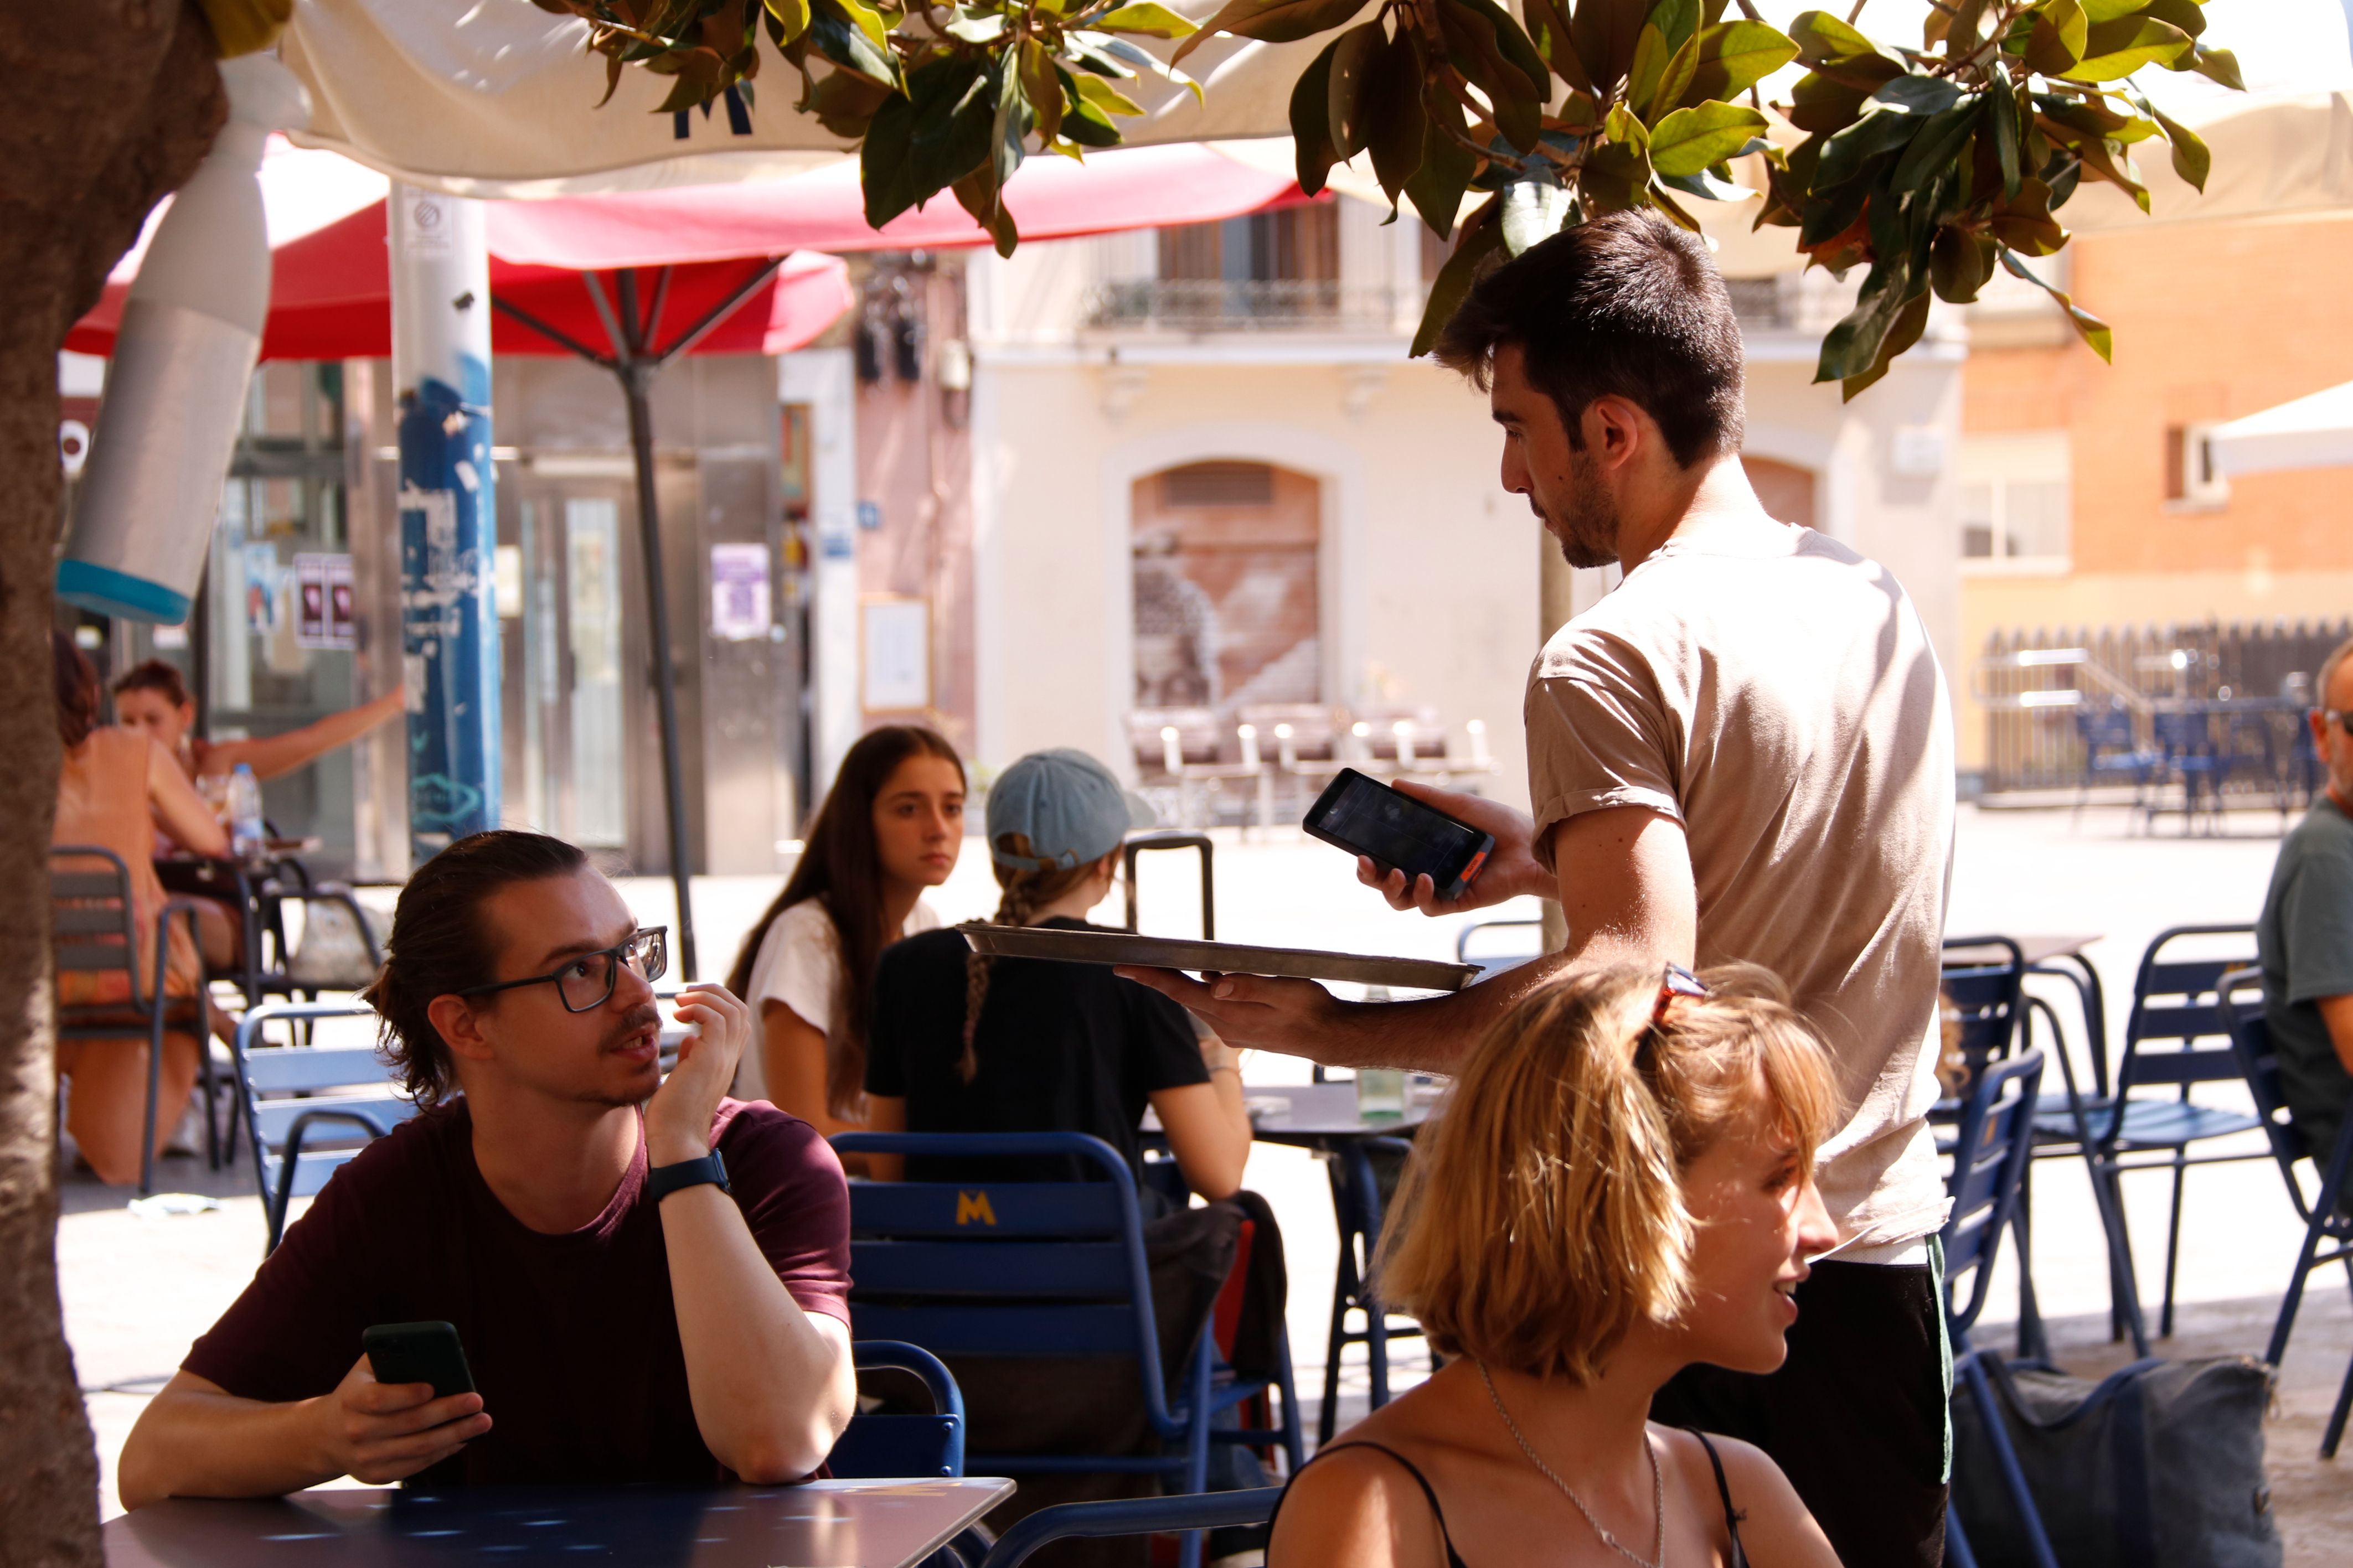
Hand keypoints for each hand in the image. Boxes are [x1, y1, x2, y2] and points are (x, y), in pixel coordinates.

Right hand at [315, 1354, 488, 1483]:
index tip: (433, 1387)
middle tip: (477, 1401)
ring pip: (418, 1447)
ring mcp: (366, 1457)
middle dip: (447, 1412)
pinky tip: (463, 1439)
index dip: (406, 1394)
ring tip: (482, 1421)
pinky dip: (442, 1452)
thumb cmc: (360, 1391)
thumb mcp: (367, 1368)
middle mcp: (356, 1431)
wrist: (328, 1435)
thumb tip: (435, 1351)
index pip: (379, 1399)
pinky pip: (416, 1465)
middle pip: (409, 1424)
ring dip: (455, 1435)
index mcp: (352, 1399)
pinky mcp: (377, 1475)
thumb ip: (394, 1354)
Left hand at [645, 983, 749, 1165]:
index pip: (736, 1022)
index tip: (687, 1006)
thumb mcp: (683, 1080)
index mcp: (724, 1063)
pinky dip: (699, 1008)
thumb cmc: (673, 1118)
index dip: (716, 1004)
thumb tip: (688, 1041)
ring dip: (706, 996)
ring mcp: (723, 1058)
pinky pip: (716, 1018)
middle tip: (686, 994)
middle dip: (714, 992)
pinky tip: (679, 1015)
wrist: (675, 1143)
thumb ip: (691, 1059)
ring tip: (681, 1000)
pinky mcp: (711, 1059)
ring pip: (733, 1009)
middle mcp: (729, 1058)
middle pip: (740, 1009)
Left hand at [1118, 969, 1360, 1067]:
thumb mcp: (1286, 992)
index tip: (1122, 968)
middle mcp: (1225, 1026)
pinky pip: (1214, 1005)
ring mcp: (1232, 1030)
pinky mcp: (1241, 1029)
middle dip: (1158, 977)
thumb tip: (1214, 983)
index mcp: (1231, 1015)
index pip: (1180, 992)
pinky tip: (1208, 975)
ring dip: (1180, 982)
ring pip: (1198, 1001)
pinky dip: (1205, 989)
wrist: (1330, 1037)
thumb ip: (1251, 987)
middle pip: (1183, 996)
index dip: (1150, 978)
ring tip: (1160, 962)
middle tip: (1131, 959)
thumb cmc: (1312, 1010)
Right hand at [1355, 781, 1549, 914]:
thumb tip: (1395, 784)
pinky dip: (1422, 895)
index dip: (1368, 858)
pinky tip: (1424, 879)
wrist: (1531, 842)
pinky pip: (1429, 908)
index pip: (1386, 859)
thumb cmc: (1498, 823)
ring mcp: (1441, 889)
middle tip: (1366, 863)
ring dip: (1391, 889)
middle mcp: (1428, 872)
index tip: (1357, 848)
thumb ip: (1426, 798)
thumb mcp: (1458, 805)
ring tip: (1397, 873)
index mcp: (1424, 851)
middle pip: (1386, 884)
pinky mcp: (1457, 902)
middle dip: (1370, 877)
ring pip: (1402, 901)